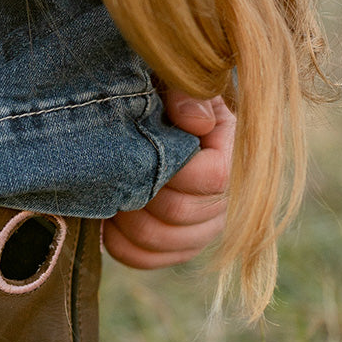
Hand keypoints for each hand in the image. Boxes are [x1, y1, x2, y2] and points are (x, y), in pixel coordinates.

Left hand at [103, 90, 234, 268]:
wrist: (157, 122)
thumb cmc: (166, 99)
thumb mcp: (177, 84)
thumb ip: (187, 96)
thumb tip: (196, 123)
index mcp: (232, 156)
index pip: (213, 178)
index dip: (172, 169)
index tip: (141, 150)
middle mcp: (225, 201)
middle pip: (179, 213)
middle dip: (139, 193)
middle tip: (114, 173)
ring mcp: (202, 230)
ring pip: (159, 240)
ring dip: (125, 218)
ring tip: (109, 192)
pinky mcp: (176, 249)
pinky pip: (145, 258)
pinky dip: (119, 242)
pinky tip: (109, 218)